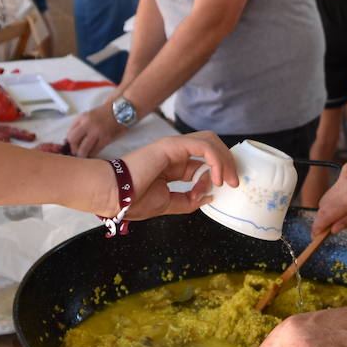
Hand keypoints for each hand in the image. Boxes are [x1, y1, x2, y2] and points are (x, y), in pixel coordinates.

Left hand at [66, 102, 124, 157]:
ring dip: (81, 154)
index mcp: (82, 118)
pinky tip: (91, 154)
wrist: (121, 111)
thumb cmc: (104, 114)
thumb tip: (70, 139)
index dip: (68, 142)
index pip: (69, 133)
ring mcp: (97, 132)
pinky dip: (92, 154)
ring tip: (83, 155)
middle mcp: (88, 124)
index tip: (70, 145)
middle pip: (73, 141)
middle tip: (75, 152)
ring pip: (83, 149)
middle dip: (73, 148)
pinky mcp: (106, 139)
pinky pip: (95, 151)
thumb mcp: (88, 115)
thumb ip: (79, 125)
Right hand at [119, 131, 236, 219]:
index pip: (204, 160)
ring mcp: (173, 146)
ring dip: (225, 160)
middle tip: (234, 182)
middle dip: (227, 162)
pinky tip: (215, 176)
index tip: (219, 190)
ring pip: (210, 142)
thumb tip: (210, 196)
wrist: (112, 195)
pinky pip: (202, 146)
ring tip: (228, 179)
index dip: (217, 173)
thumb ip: (188, 200)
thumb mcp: (167, 204)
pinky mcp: (171, 145)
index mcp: (173, 165)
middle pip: (211, 147)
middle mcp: (175, 152)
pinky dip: (215, 159)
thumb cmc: (130, 199)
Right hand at [312, 146, 346, 237]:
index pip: (326, 213)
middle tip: (330, 227)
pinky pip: (340, 182)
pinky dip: (342, 192)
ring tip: (346, 212)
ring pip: (331, 191)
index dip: (318, 226)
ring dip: (334, 204)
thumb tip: (335, 228)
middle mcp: (346, 180)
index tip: (316, 235)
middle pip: (324, 202)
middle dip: (325, 216)